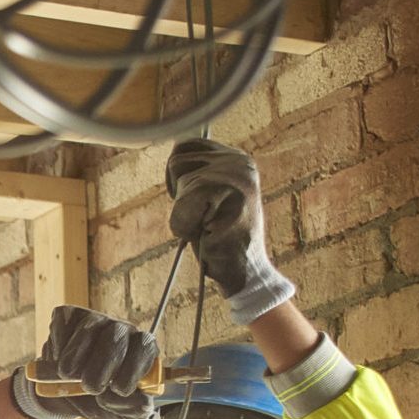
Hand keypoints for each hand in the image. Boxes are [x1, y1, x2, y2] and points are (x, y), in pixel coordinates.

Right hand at [11, 304, 158, 418]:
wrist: (63, 397)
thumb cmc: (98, 401)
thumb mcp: (119, 414)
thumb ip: (134, 411)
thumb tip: (142, 401)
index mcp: (141, 352)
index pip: (145, 348)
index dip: (133, 368)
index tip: (118, 389)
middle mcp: (122, 331)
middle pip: (117, 336)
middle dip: (102, 364)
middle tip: (90, 387)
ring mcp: (96, 320)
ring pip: (90, 328)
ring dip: (75, 355)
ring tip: (67, 375)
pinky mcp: (70, 316)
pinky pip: (65, 323)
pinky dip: (58, 345)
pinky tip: (57, 360)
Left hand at [166, 138, 294, 325]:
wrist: (244, 271)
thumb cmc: (219, 239)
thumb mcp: (209, 198)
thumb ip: (196, 174)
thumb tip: (174, 152)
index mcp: (237, 159)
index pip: (185, 146)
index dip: (177, 174)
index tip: (193, 200)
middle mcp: (240, 161)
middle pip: (177, 161)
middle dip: (179, 193)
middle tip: (203, 217)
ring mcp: (236, 176)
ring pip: (179, 182)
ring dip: (183, 211)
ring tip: (208, 226)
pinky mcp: (229, 194)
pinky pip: (182, 205)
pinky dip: (183, 225)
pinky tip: (207, 235)